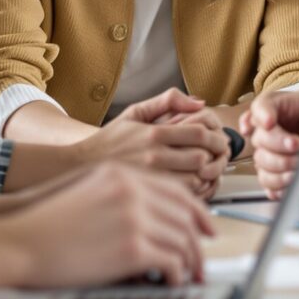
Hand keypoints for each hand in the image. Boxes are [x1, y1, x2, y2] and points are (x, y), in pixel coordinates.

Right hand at [0, 164, 216, 290]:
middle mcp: (134, 190)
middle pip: (185, 216)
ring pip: (182, 240)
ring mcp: (134, 217)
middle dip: (198, 242)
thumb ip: (122, 192)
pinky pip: (171, 262)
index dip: (197, 212)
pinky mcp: (132, 248)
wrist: (21, 238)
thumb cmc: (46, 219)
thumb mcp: (86, 187)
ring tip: (188, 276)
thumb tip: (154, 213)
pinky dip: (176, 274)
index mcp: (124, 174)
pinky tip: (170, 281)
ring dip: (189, 262)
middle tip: (201, 260)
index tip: (206, 228)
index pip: (176, 191)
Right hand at [73, 89, 226, 197]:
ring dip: (204, 176)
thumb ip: (167, 101)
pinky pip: (180, 197)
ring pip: (194, 180)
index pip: (198, 132)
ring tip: (205, 172)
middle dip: (215, 157)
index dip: (216, 137)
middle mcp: (153, 156)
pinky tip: (189, 186)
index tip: (219, 141)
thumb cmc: (108, 141)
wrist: (79, 167)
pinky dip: (192, 192)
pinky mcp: (147, 196)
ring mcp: (150, 178)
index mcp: (153, 133)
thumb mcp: (134, 112)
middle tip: (218, 158)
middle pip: (201, 157)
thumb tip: (200, 103)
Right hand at [241, 90, 298, 199]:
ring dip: (279, 166)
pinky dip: (278, 184)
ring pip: (261, 163)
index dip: (260, 116)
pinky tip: (293, 180)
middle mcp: (280, 132)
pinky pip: (268, 184)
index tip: (270, 124)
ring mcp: (280, 155)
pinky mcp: (285, 178)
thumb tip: (287, 133)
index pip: (261, 107)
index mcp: (287, 109)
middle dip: (276, 145)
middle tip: (298, 146)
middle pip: (258, 138)